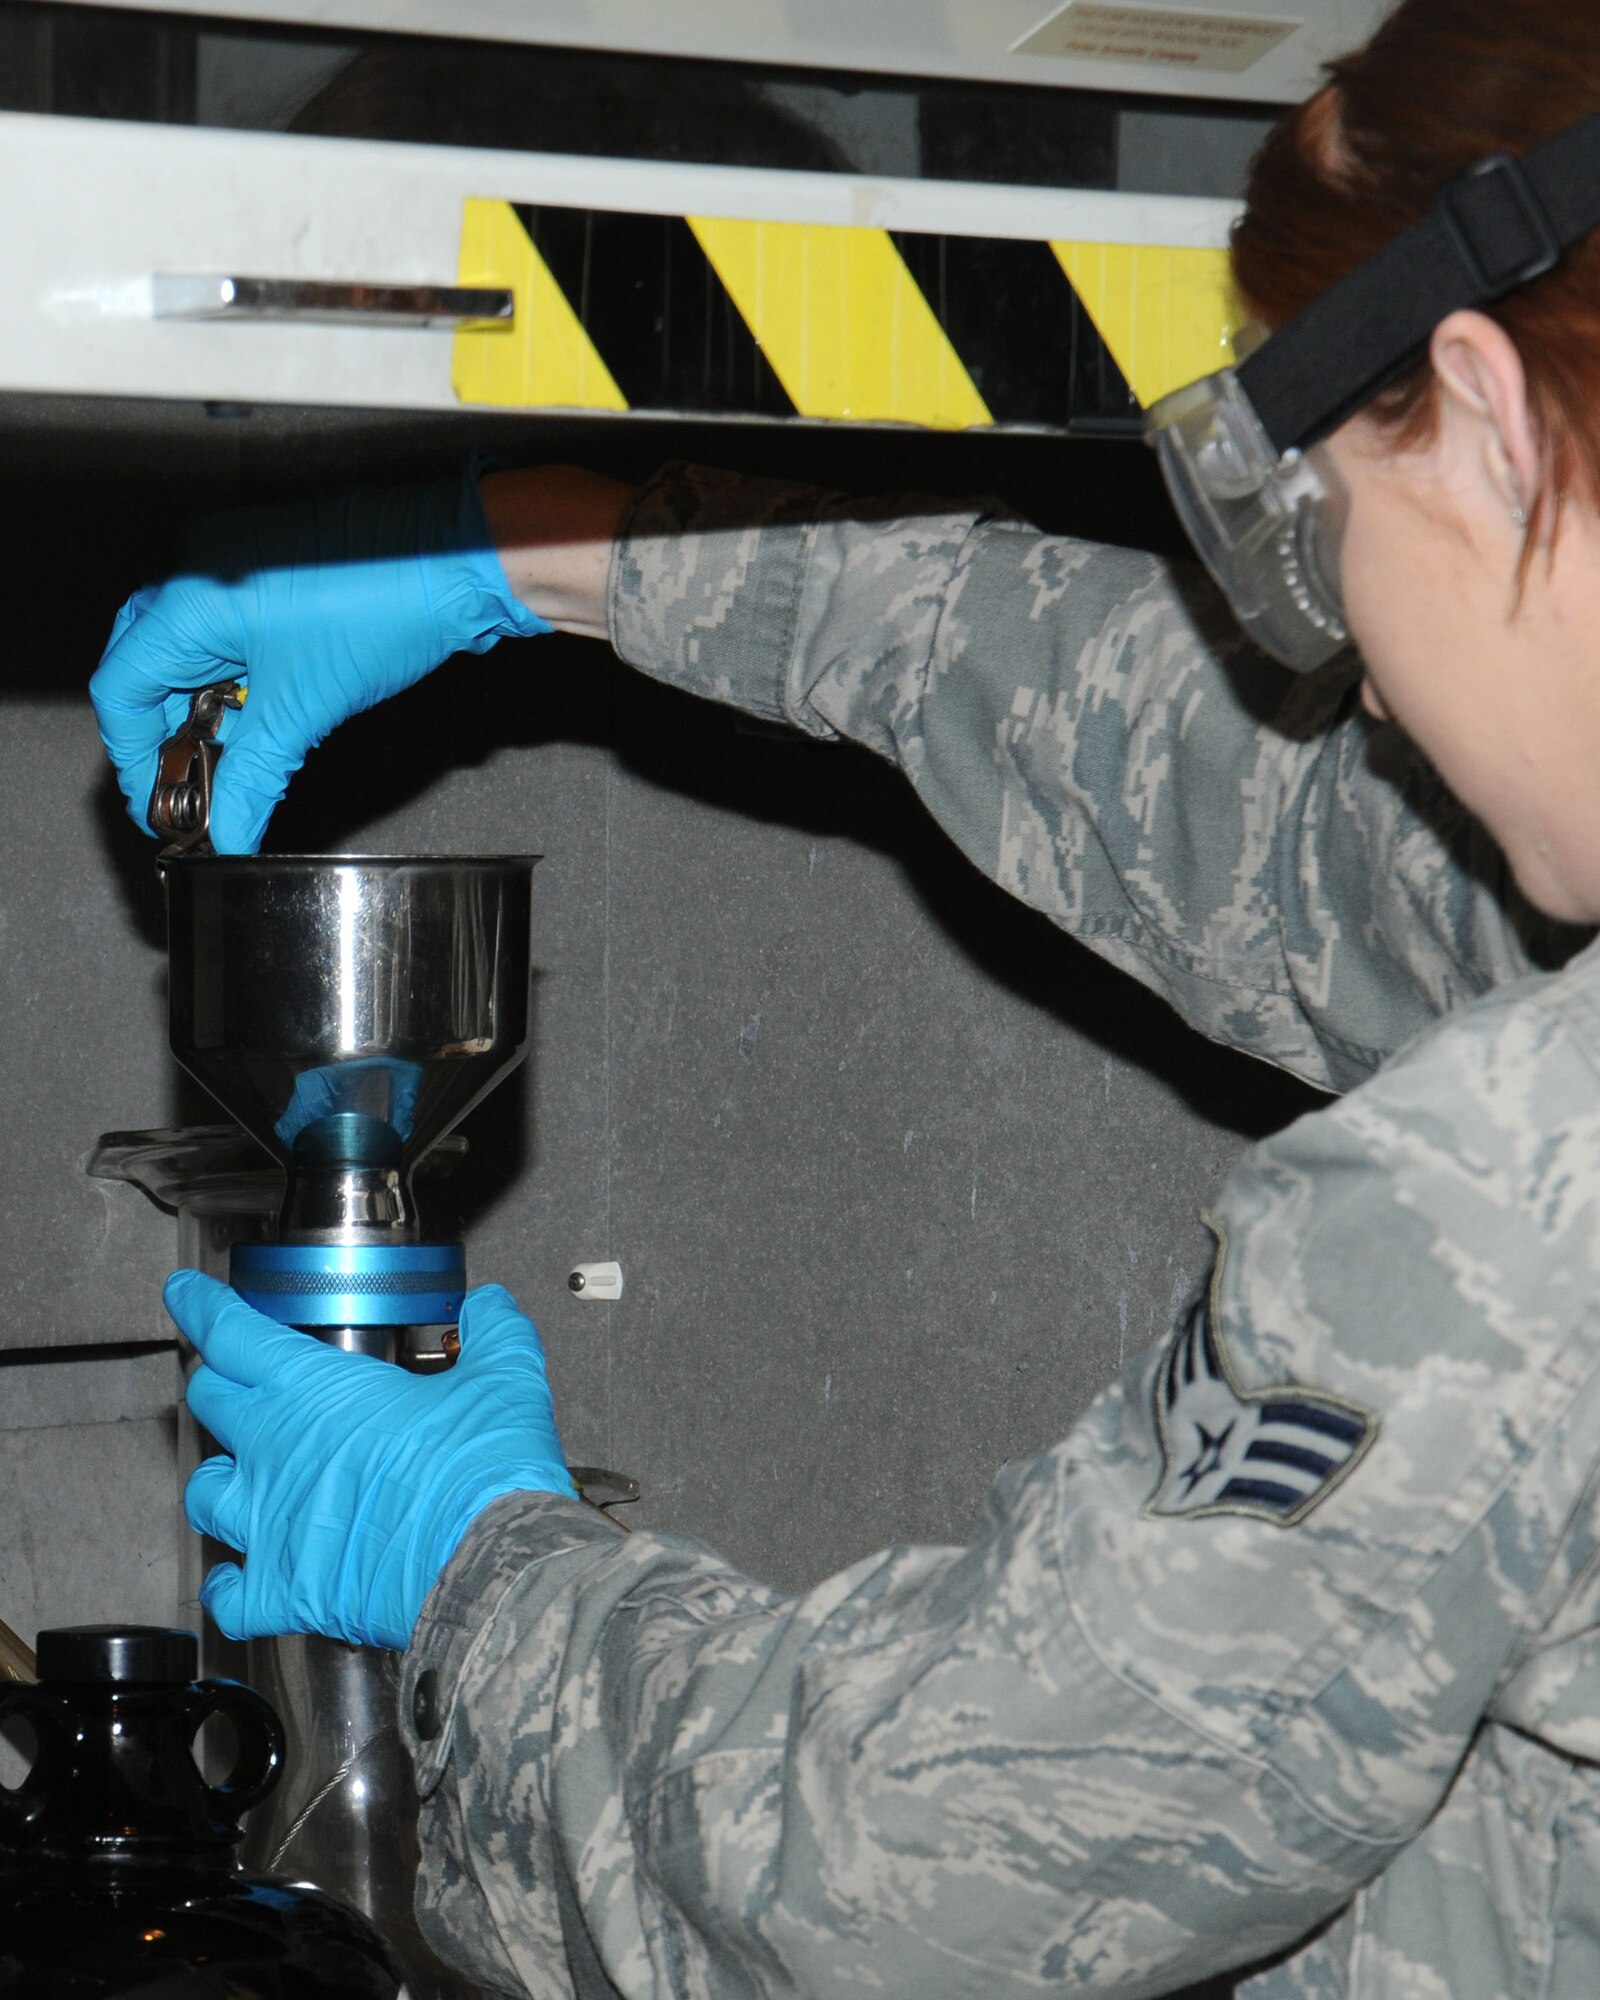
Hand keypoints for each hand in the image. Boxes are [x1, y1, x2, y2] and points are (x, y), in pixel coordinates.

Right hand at [91, 465, 548, 853]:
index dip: (133, 756)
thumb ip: (253, 777)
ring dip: (197, 713)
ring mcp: (228, 565)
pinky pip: (222, 636)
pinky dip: (227, 684)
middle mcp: (194, 572)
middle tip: (190, 790)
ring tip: (228, 765)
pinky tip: (252, 723)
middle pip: (141, 669)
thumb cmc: (383, 609)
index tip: (158, 805)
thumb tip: (229, 832)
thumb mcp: (303, 710)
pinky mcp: (264, 572)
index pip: (119, 688)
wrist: (455, 565)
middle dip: (162, 736)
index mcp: (185, 599)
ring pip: (183, 655)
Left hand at [171, 1273, 575, 1649]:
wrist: (486, 1562)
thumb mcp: (504, 1378)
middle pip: (210, 1402)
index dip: (204, 1308)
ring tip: (236, 1476)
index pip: (234, 1334)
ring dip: (218, 1479)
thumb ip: (493, 1331)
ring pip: (205, 1493)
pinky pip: (228, 1594)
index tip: (188, 1294)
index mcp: (317, 1390)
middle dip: (216, 1383)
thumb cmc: (485, 1469)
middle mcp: (277, 1450)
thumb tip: (490, 1307)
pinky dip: (227, 1587)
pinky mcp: (283, 1591)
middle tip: (230, 1378)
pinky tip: (235, 1581)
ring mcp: (271, 1524)